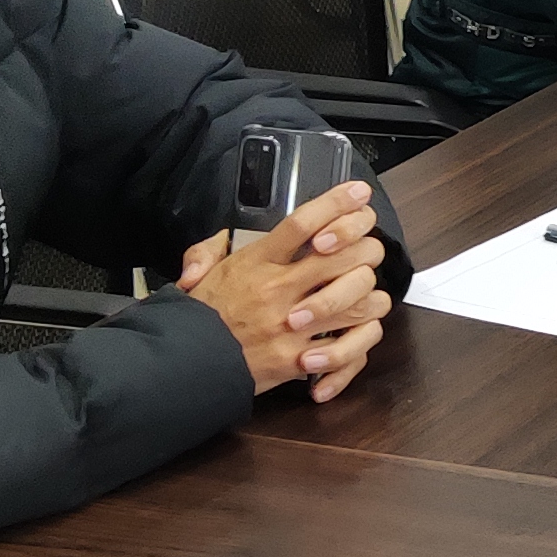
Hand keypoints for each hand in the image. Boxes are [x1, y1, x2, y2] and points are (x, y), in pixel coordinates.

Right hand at [178, 179, 394, 400]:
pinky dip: (360, 338)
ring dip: (369, 295)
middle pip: (343, 258)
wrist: (187, 364)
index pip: (302, 223)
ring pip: (356, 302)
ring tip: (365, 293)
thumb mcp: (201, 270)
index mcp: (257, 262)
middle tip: (369, 250)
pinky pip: (348, 346)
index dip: (337, 204)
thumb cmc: (201, 316)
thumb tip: (228, 234)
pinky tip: (357, 330)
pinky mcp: (299, 358)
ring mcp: (291, 326)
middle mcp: (278, 290)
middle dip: (366, 249)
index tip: (358, 193)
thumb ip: (212, 246)